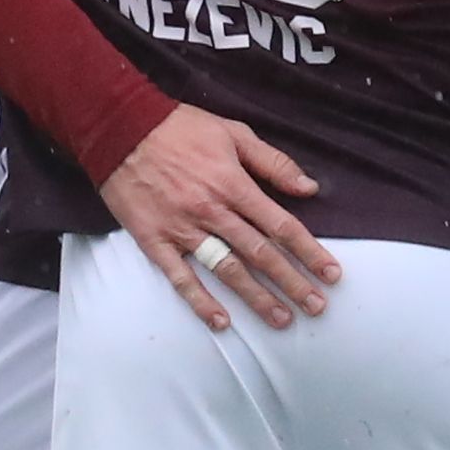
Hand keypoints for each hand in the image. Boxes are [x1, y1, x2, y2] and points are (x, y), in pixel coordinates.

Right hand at [97, 105, 337, 331]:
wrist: (118, 129)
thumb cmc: (178, 128)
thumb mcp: (232, 132)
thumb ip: (273, 162)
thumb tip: (309, 187)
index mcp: (233, 184)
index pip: (281, 226)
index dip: (309, 252)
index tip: (331, 274)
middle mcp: (212, 211)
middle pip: (260, 254)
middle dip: (292, 283)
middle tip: (316, 307)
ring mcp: (182, 229)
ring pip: (227, 270)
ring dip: (256, 298)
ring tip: (281, 320)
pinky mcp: (154, 241)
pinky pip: (180, 277)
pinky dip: (200, 301)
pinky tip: (221, 321)